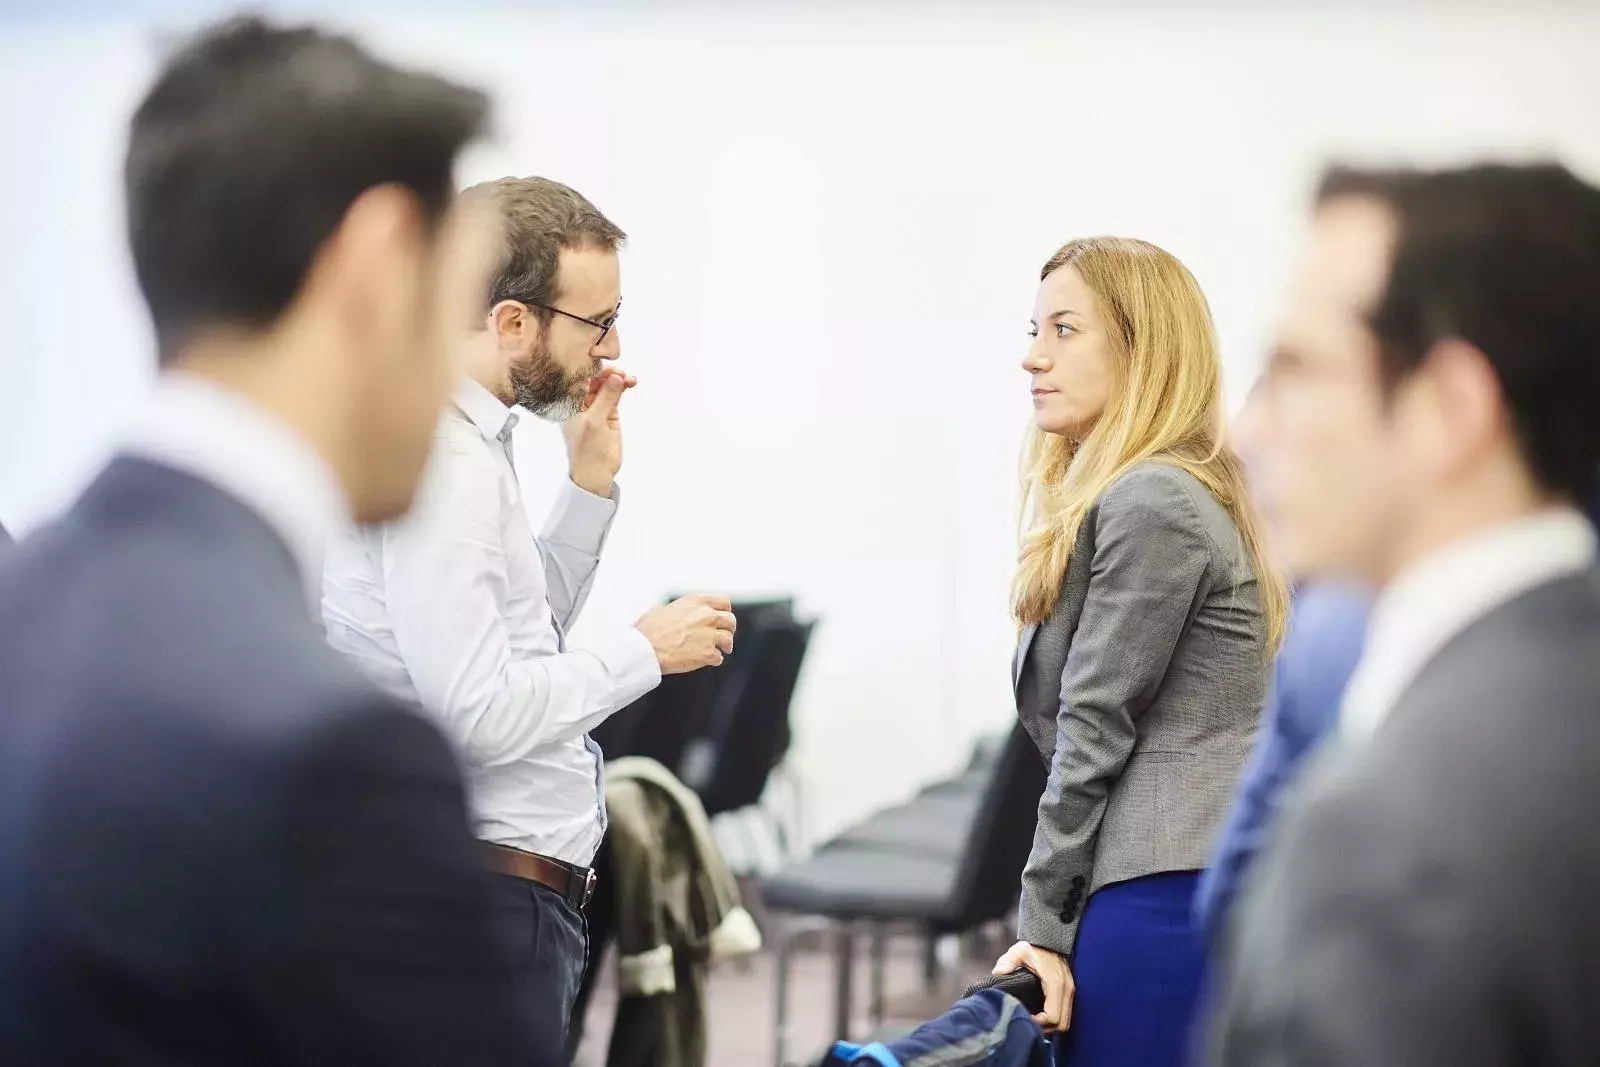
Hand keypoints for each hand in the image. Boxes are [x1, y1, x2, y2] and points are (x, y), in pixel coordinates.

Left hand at [562, 369, 636, 496]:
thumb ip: (605, 398)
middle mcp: (581, 402)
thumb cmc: (587, 448)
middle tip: (621, 372)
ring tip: (629, 378)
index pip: (579, 379)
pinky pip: (615, 395)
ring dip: (618, 380)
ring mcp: (596, 407)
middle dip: (608, 374)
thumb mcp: (594, 421)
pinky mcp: (609, 413)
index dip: (592, 369)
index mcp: (569, 403)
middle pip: (594, 380)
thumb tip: (616, 377)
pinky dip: (622, 388)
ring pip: (607, 386)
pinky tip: (631, 382)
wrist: (595, 472)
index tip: (605, 362)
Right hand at [635, 594, 736, 673]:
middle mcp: (705, 616)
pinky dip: (715, 660)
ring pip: (728, 639)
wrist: (645, 650)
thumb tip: (669, 611)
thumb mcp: (660, 610)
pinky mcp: (708, 653)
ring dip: (725, 645)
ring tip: (722, 650)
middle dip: (729, 628)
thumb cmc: (647, 632)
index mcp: (695, 602)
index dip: (725, 610)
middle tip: (726, 635)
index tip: (724, 616)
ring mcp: (708, 635)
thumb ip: (673, 610)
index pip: (723, 601)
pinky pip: (719, 657)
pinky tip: (709, 661)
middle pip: (730, 620)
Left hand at [993, 941, 1074, 1032]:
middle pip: (1061, 1024)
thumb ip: (1008, 962)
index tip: (1025, 1020)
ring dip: (1050, 1027)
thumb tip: (997, 973)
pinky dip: (1054, 1020)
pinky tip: (1040, 1016)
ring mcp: (1069, 992)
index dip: (1039, 1024)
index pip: (1052, 1017)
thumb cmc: (1035, 946)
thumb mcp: (1019, 951)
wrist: (1050, 938)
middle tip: (1028, 1027)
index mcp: (1055, 984)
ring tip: (1033, 1023)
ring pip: (1065, 1022)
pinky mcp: (1068, 992)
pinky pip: (1065, 1014)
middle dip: (1045, 1030)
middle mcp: (1066, 990)